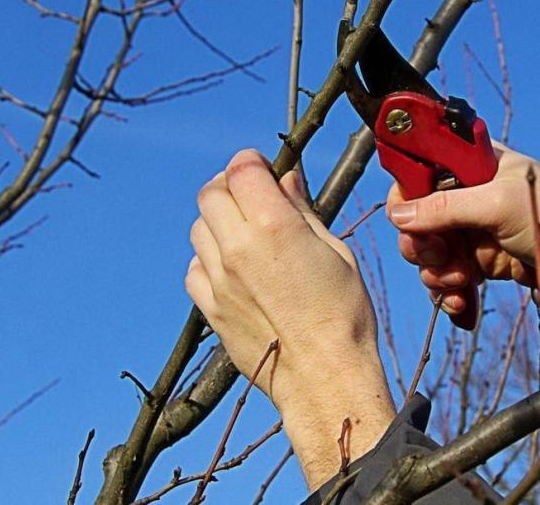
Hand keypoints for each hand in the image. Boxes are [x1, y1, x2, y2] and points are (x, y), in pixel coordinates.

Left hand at [185, 149, 394, 488]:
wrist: (324, 376)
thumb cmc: (344, 314)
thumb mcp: (335, 252)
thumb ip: (303, 211)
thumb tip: (285, 181)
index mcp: (274, 226)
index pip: (242, 169)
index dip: (252, 163)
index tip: (263, 168)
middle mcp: (237, 247)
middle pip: (211, 193)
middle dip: (231, 186)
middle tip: (253, 196)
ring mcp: (218, 279)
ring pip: (199, 228)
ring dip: (219, 222)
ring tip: (247, 236)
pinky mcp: (209, 308)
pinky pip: (195, 268)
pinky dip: (209, 260)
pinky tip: (235, 270)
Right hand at [387, 146, 539, 359]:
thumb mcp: (499, 206)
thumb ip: (446, 207)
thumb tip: (398, 214)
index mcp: (474, 164)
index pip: (419, 172)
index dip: (408, 200)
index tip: (414, 226)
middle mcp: (471, 193)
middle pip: (419, 219)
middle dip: (424, 247)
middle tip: (444, 262)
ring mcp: (476, 228)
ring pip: (432, 253)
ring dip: (438, 275)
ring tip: (460, 286)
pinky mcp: (484, 259)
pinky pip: (451, 276)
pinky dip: (451, 293)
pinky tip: (461, 305)